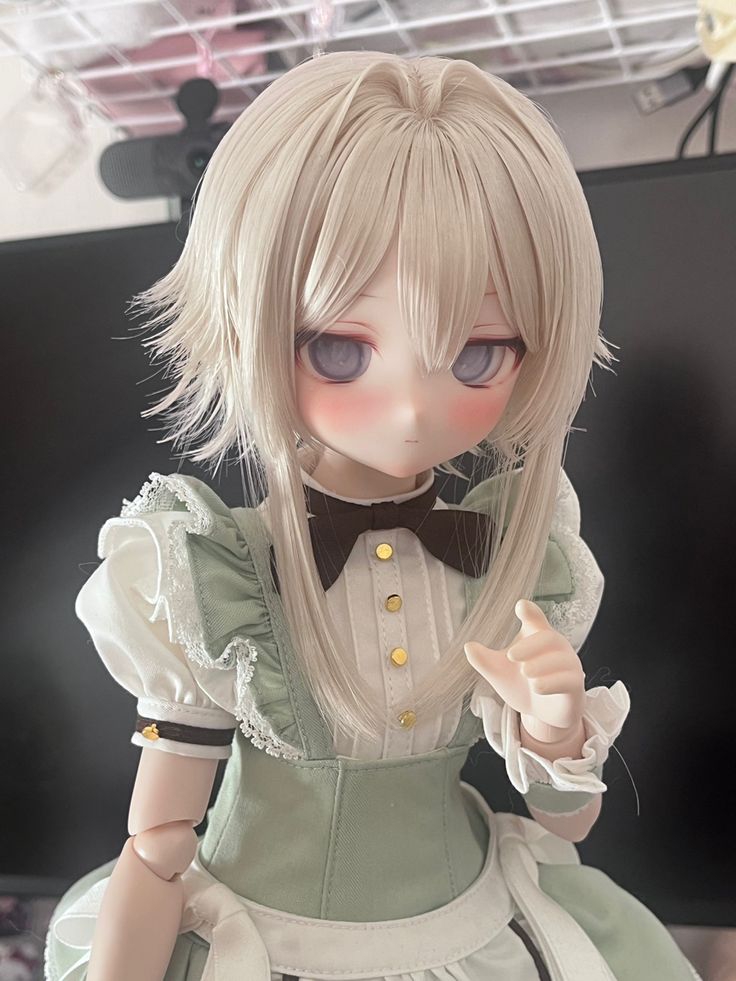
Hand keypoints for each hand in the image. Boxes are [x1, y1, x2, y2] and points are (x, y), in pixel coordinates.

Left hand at [464, 599, 584, 738]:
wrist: (542, 714)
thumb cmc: (523, 685)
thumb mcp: (499, 673)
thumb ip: (484, 660)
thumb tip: (468, 646)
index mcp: (536, 636)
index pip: (535, 618)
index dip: (530, 611)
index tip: (521, 606)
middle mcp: (556, 648)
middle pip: (548, 637)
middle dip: (530, 645)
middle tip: (511, 655)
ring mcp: (568, 666)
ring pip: (560, 659)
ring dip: (541, 665)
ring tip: (525, 672)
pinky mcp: (575, 686)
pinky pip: (569, 680)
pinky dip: (552, 682)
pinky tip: (537, 686)